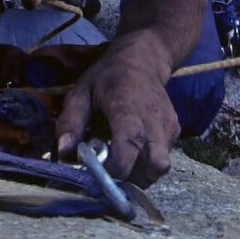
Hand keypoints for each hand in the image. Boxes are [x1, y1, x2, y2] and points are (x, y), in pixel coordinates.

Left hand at [55, 34, 178, 187]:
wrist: (143, 60)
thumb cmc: (107, 77)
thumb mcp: (81, 93)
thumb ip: (70, 123)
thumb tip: (65, 155)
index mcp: (128, 107)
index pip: (130, 145)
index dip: (115, 168)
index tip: (96, 174)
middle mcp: (154, 118)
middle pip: (154, 164)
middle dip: (132, 180)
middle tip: (111, 176)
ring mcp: (168, 125)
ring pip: (161, 166)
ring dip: (140, 176)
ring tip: (120, 166)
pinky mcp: (174, 131)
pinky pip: (164, 159)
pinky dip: (147, 165)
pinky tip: (132, 155)